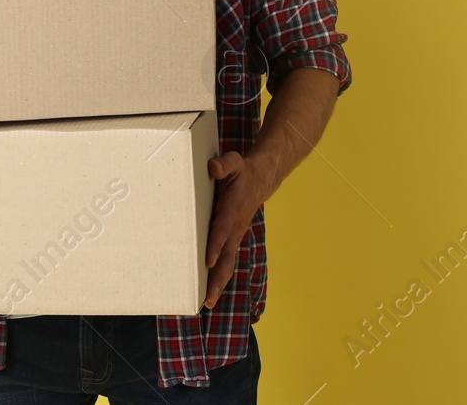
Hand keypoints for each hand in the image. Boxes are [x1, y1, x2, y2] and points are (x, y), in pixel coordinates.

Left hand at [203, 150, 274, 309]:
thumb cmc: (241, 172)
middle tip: (207, 299)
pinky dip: (219, 276)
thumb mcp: (234, 162)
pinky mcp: (233, 238)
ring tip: (207, 304)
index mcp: (232, 209)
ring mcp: (235, 235)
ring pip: (227, 263)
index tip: (208, 261)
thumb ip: (224, 165)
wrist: (260, 180)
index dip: (215, 245)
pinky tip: (209, 290)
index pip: (222, 229)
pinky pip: (226, 260)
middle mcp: (235, 227)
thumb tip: (213, 168)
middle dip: (217, 279)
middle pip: (226, 257)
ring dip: (218, 283)